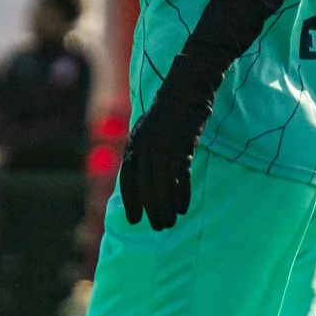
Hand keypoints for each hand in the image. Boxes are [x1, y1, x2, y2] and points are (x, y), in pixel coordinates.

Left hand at [118, 95, 205, 229]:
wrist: (187, 88)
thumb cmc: (172, 111)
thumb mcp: (152, 130)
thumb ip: (147, 150)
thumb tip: (147, 175)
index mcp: (134, 143)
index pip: (128, 179)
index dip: (130, 201)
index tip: (132, 220)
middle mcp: (143, 146)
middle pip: (144, 186)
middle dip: (150, 209)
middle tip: (157, 228)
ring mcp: (161, 146)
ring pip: (160, 185)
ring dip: (165, 207)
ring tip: (170, 223)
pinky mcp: (180, 146)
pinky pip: (179, 177)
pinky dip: (181, 194)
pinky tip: (183, 208)